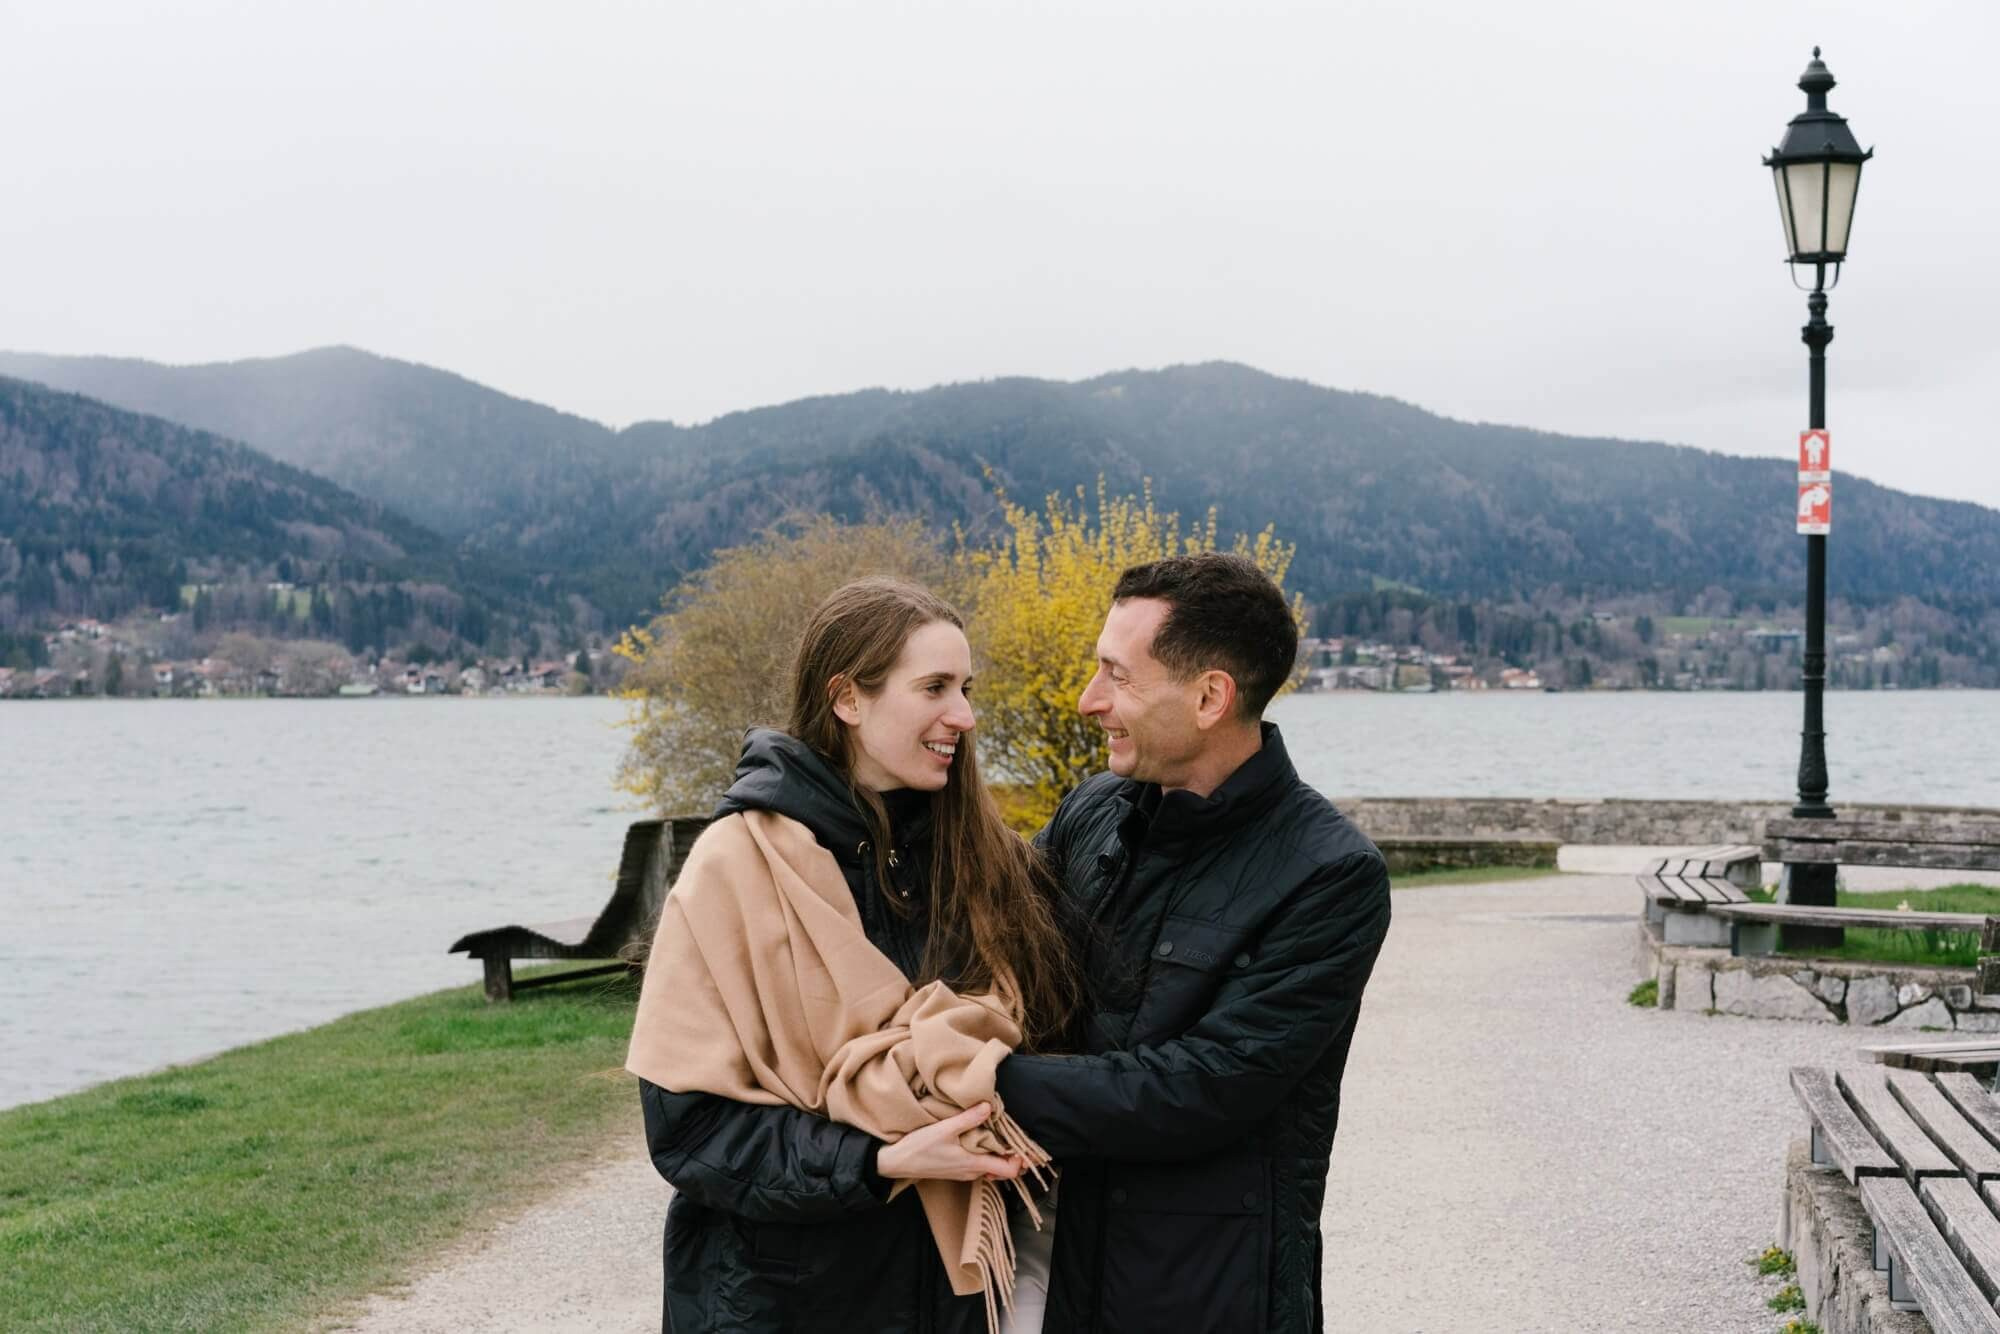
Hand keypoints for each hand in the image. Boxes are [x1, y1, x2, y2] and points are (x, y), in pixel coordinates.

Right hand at [876, 1104, 1023, 1181]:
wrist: (897, 1163)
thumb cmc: (919, 1147)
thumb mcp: (944, 1129)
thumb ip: (968, 1119)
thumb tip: (988, 1106)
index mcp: (974, 1164)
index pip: (1009, 1171)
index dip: (1020, 1159)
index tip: (1023, 1144)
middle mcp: (972, 1172)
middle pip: (1002, 1169)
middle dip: (1012, 1155)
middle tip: (1016, 1135)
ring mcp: (964, 1173)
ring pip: (990, 1167)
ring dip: (997, 1154)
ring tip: (999, 1134)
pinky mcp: (956, 1170)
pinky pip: (979, 1165)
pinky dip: (985, 1154)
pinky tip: (980, 1140)